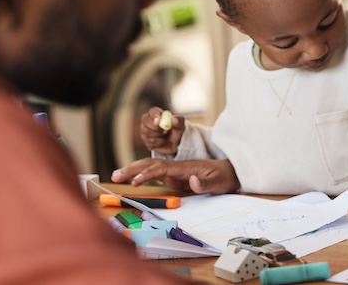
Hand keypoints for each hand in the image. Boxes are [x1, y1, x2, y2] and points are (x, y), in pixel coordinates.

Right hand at [111, 158, 239, 194]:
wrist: (233, 171)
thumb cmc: (226, 176)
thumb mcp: (219, 182)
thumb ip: (205, 183)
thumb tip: (191, 181)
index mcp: (185, 166)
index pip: (162, 168)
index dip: (147, 174)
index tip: (135, 182)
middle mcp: (178, 167)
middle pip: (151, 165)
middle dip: (133, 169)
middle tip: (114, 176)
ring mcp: (176, 171)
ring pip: (151, 168)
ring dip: (134, 171)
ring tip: (117, 176)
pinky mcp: (177, 176)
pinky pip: (157, 174)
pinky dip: (142, 175)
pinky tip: (131, 179)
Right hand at [141, 106, 184, 154]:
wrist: (175, 143)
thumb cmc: (176, 130)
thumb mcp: (180, 125)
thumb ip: (179, 121)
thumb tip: (174, 120)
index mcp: (157, 113)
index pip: (152, 111)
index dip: (154, 116)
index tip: (158, 122)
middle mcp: (148, 121)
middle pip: (145, 120)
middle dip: (155, 126)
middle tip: (164, 131)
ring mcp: (145, 130)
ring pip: (147, 132)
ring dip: (159, 135)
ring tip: (165, 135)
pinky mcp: (145, 141)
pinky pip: (150, 142)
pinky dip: (158, 142)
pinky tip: (162, 141)